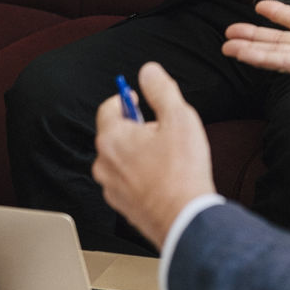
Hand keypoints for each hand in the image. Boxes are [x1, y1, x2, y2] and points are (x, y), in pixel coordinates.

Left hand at [92, 62, 215, 251]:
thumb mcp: (178, 116)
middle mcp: (104, 163)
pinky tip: (165, 175)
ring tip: (168, 155)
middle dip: (138, 126)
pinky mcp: (122, 205)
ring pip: (122, 157)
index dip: (127, 98)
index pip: (109, 106)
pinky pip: (128, 179)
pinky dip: (142, 173)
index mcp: (112, 138)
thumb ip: (161, 89)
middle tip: (164, 129)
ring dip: (140, 151)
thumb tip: (148, 71)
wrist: (185, 218)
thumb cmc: (181, 170)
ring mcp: (111, 187)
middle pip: (116, 132)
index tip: (142, 98)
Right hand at [222, 0, 289, 107]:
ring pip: (274, 51)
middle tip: (230, 30)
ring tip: (226, 44)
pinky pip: (283, 61)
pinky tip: (242, 53)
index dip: (279, 12)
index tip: (260, 5)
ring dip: (249, 48)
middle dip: (254, 35)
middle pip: (278, 38)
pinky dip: (260, 58)